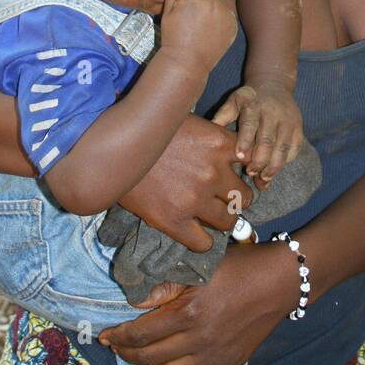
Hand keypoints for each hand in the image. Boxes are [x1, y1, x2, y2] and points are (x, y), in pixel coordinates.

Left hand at [99, 240, 297, 364]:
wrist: (278, 282)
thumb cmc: (237, 266)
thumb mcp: (198, 266)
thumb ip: (165, 285)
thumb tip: (134, 303)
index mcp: (188, 312)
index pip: (140, 333)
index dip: (118, 336)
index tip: (105, 335)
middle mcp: (199, 339)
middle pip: (150, 357)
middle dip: (126, 353)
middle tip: (117, 346)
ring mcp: (215, 356)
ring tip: (138, 357)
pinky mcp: (228, 364)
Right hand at [117, 114, 252, 252]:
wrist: (111, 150)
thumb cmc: (150, 132)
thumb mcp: (187, 121)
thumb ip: (213, 135)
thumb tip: (233, 145)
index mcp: (218, 144)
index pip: (253, 162)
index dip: (247, 171)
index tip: (238, 175)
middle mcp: (212, 172)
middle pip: (245, 196)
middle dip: (235, 198)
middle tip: (223, 198)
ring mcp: (195, 199)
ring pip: (229, 221)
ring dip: (222, 220)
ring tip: (209, 215)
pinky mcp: (174, 221)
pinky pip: (204, 243)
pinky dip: (202, 241)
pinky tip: (194, 232)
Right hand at [160, 0, 236, 74]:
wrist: (188, 61)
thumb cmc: (173, 37)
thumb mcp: (167, 13)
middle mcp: (210, 1)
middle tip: (194, 2)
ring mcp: (224, 12)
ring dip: (212, 1)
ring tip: (203, 17)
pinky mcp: (232, 23)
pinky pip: (227, 11)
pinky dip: (220, 15)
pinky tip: (211, 26)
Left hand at [212, 81, 302, 182]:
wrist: (275, 84)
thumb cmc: (249, 98)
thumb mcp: (234, 101)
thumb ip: (223, 115)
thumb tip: (208, 131)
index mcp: (254, 106)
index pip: (250, 125)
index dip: (245, 141)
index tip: (238, 155)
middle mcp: (273, 113)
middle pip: (268, 140)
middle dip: (260, 159)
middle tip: (251, 172)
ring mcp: (288, 121)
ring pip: (283, 148)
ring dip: (274, 166)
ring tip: (264, 178)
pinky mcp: (298, 128)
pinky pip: (294, 149)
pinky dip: (285, 162)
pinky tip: (274, 170)